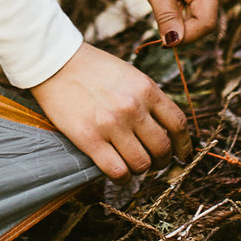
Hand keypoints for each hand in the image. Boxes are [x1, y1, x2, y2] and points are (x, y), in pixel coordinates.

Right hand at [32, 43, 189, 178]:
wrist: (55, 63)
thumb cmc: (93, 68)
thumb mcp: (130, 75)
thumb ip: (147, 98)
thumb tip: (163, 126)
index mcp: (147, 89)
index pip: (178, 124)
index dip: (185, 144)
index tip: (183, 155)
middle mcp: (134, 108)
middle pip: (162, 148)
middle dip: (163, 161)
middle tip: (155, 163)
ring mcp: (112, 124)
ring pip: (141, 164)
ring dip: (141, 170)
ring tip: (134, 166)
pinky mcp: (89, 139)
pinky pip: (117, 170)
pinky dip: (122, 178)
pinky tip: (119, 174)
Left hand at [122, 0, 221, 44]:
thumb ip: (166, 16)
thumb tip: (174, 42)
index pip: (206, 24)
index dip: (185, 37)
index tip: (161, 41)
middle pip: (201, 22)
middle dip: (178, 25)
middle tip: (155, 11)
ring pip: (194, 17)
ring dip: (174, 15)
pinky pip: (190, 8)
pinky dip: (174, 8)